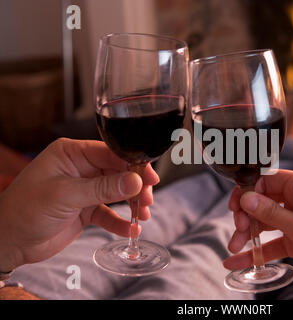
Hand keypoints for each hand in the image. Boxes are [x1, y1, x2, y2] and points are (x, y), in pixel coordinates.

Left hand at [0, 138, 158, 271]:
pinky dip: (121, 221)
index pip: (110, 152)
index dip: (132, 164)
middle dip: (136, 186)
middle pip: (119, 171)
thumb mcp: (65, 195)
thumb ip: (102, 188)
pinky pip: (110, 212)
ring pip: (118, 191)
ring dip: (133, 203)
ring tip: (143, 214)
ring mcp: (85, 189)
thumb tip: (135, 181)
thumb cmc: (25, 210)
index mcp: (72, 154)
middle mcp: (81, 168)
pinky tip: (131, 229)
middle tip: (148, 199)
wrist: (9, 242)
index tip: (149, 177)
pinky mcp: (87, 209)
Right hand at [224, 170, 292, 286]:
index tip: (235, 206)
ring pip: (264, 222)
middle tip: (239, 230)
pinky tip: (240, 259)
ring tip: (235, 248)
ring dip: (249, 234)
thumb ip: (272, 213)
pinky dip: (258, 250)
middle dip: (246, 215)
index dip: (247, 190)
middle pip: (261, 201)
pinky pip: (272, 241)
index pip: (266, 179)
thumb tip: (246, 198)